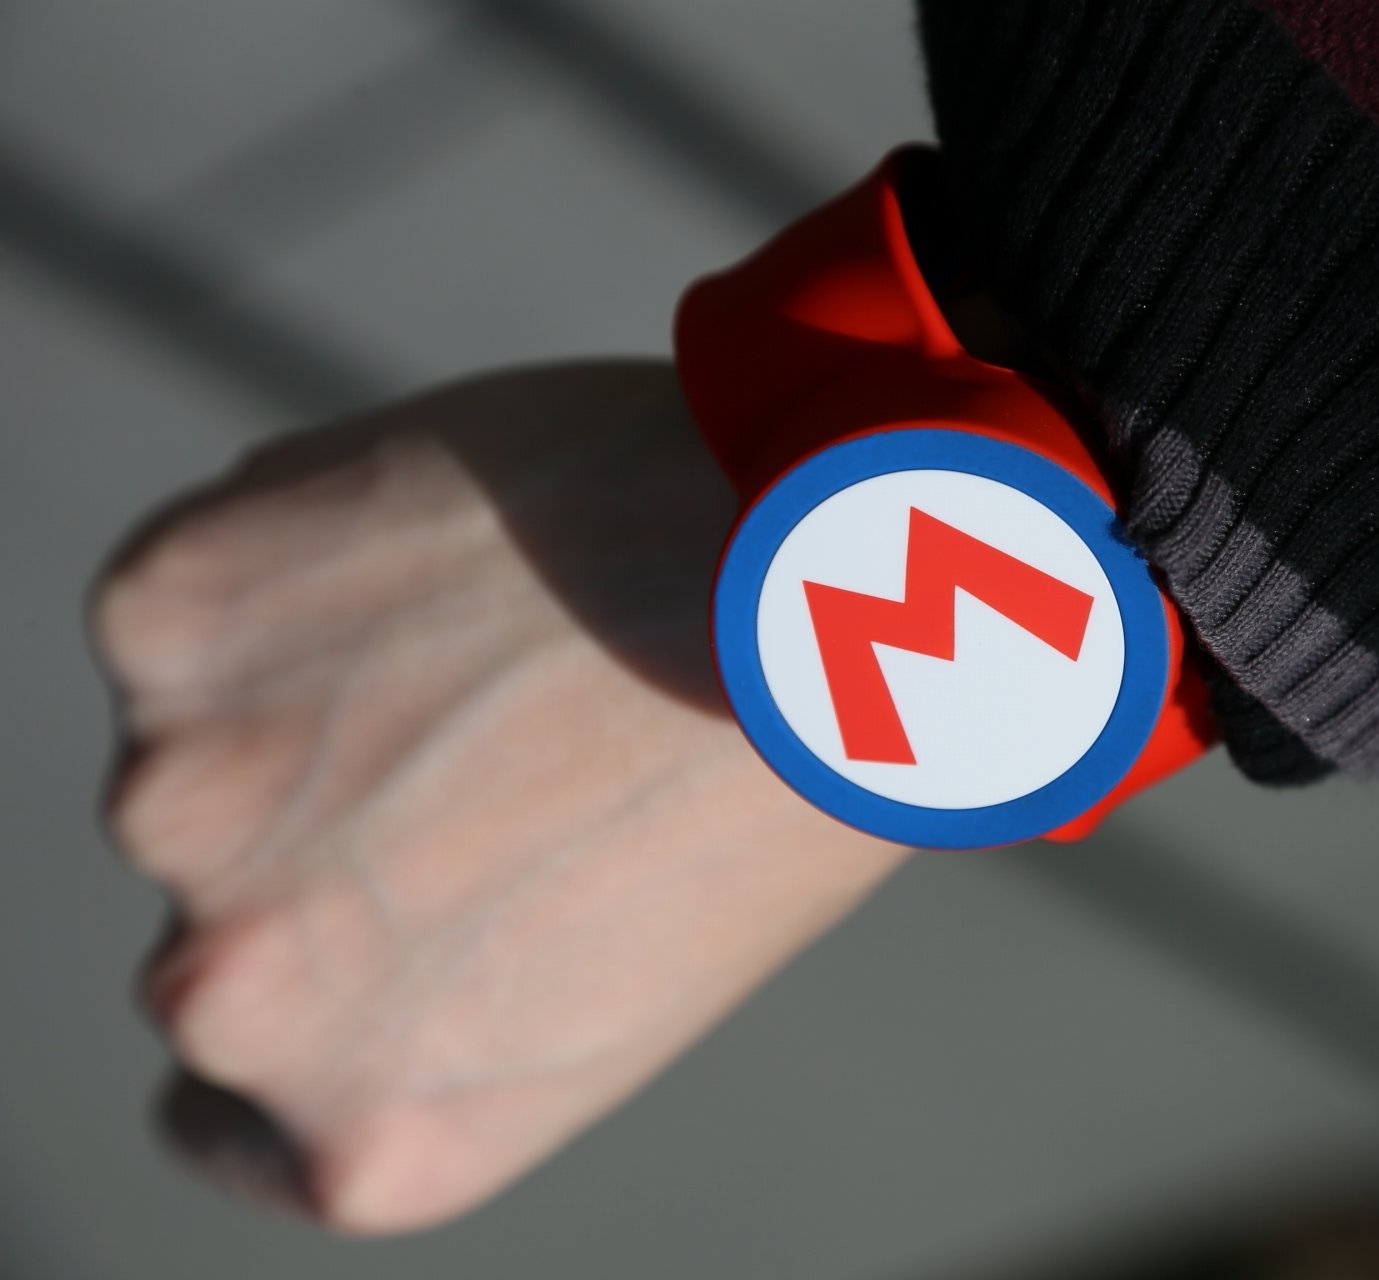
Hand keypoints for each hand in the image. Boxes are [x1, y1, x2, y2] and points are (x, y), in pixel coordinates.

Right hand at [90, 361, 908, 1232]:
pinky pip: (196, 598)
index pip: (227, 1105)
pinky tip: (445, 547)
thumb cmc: (780, 776)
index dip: (318, 985)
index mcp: (368, 1144)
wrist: (836, 590)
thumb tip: (335, 872)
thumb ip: (434, 990)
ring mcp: (186, 808)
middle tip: (485, 734)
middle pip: (216, 914)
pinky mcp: (172, 620)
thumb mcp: (607, 977)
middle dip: (320, 829)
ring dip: (303, 691)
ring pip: (195, 746)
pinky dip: (288, 564)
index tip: (394, 899)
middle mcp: (242, 1008)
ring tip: (496, 635)